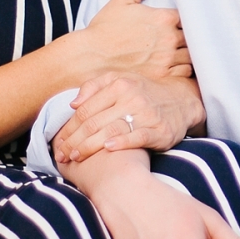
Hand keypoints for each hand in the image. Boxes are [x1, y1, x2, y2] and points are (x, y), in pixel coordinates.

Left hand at [53, 73, 204, 163]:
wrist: (181, 102)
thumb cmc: (144, 93)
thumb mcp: (121, 81)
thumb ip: (95, 87)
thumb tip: (73, 103)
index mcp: (118, 85)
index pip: (85, 110)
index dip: (69, 128)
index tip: (58, 142)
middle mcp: (131, 97)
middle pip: (94, 122)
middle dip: (74, 141)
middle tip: (61, 155)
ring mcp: (146, 114)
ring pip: (110, 131)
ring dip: (90, 146)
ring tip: (76, 157)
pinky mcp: (159, 130)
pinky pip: (137, 137)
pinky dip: (122, 143)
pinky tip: (108, 149)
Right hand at [80, 0, 191, 80]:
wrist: (90, 56)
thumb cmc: (105, 28)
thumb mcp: (123, 0)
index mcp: (163, 17)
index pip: (191, 16)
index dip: (189, 19)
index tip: (183, 23)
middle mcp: (168, 37)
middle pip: (194, 36)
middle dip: (190, 37)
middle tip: (183, 38)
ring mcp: (166, 58)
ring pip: (192, 55)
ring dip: (188, 53)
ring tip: (179, 53)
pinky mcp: (161, 76)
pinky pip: (184, 73)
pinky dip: (183, 69)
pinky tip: (175, 66)